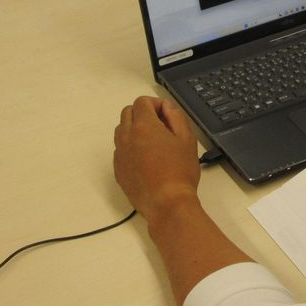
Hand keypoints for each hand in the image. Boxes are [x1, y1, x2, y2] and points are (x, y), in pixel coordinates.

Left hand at [113, 96, 199, 219]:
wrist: (166, 203)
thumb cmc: (180, 171)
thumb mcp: (187, 139)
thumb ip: (176, 117)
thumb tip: (166, 107)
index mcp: (144, 126)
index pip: (142, 102)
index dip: (156, 104)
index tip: (167, 114)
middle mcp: (126, 137)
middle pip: (127, 113)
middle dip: (143, 113)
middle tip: (161, 126)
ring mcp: (119, 154)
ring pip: (121, 130)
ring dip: (134, 129)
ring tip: (152, 142)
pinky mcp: (117, 169)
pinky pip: (120, 149)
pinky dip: (130, 146)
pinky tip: (146, 159)